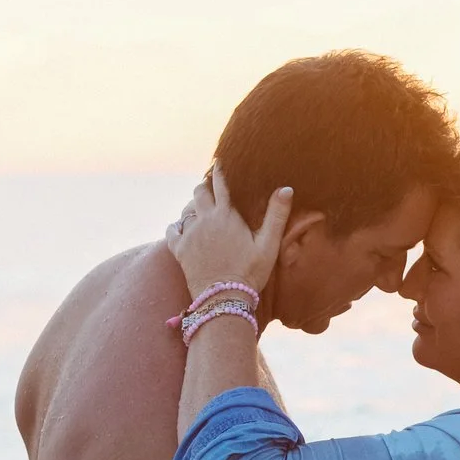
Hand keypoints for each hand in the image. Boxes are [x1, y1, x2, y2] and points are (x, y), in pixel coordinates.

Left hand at [167, 167, 290, 299]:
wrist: (223, 298)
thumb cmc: (250, 272)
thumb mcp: (268, 245)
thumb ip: (276, 215)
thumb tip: (286, 188)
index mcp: (226, 215)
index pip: (221, 183)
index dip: (220, 170)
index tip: (219, 161)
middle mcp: (205, 219)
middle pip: (200, 192)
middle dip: (205, 186)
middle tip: (210, 186)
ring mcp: (190, 234)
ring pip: (186, 210)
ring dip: (193, 206)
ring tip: (200, 208)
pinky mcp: (179, 250)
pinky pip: (172, 230)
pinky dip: (177, 226)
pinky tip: (182, 228)